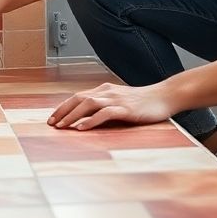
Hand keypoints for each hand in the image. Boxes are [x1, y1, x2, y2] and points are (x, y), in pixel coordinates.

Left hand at [47, 81, 176, 130]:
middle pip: (79, 98)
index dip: (64, 107)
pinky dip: (90, 120)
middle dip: (62, 111)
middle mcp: (108, 92)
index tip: (53, 118)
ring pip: (88, 104)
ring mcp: (116, 99)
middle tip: (51, 123)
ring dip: (72, 115)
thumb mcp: (122, 102)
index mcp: (105, 90)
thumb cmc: (145, 102)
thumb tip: (90, 118)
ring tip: (61, 126)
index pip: (79, 96)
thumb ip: (107, 107)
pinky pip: (104, 113)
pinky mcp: (126, 108)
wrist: (165, 96)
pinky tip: (82, 128)